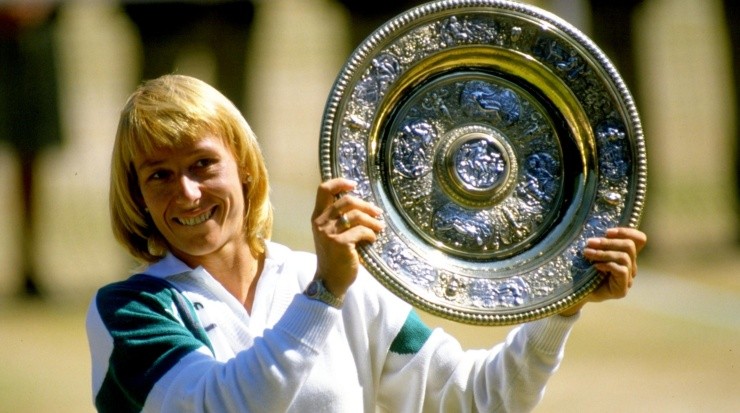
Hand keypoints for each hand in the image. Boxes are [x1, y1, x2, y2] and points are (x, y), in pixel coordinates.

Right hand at [311, 178, 384, 298]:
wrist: (330, 281)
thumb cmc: (334, 257)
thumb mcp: (330, 234)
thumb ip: (337, 219)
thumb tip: (363, 205)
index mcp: (317, 217)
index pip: (324, 189)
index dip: (340, 183)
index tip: (354, 185)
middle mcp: (320, 223)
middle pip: (346, 201)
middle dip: (366, 205)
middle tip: (377, 212)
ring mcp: (329, 233)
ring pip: (356, 215)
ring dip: (372, 220)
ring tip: (379, 227)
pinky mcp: (340, 243)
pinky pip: (361, 231)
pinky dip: (370, 234)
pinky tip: (372, 239)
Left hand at [559, 227, 646, 315]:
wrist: (576, 293)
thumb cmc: (583, 270)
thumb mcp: (592, 253)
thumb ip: (600, 243)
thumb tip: (596, 229)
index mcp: (626, 255)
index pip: (639, 239)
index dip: (626, 232)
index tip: (607, 232)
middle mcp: (630, 266)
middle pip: (630, 246)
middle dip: (608, 242)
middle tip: (589, 242)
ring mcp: (628, 279)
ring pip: (624, 258)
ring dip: (603, 253)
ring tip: (587, 253)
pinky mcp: (622, 290)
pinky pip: (621, 271)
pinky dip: (607, 265)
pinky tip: (595, 266)